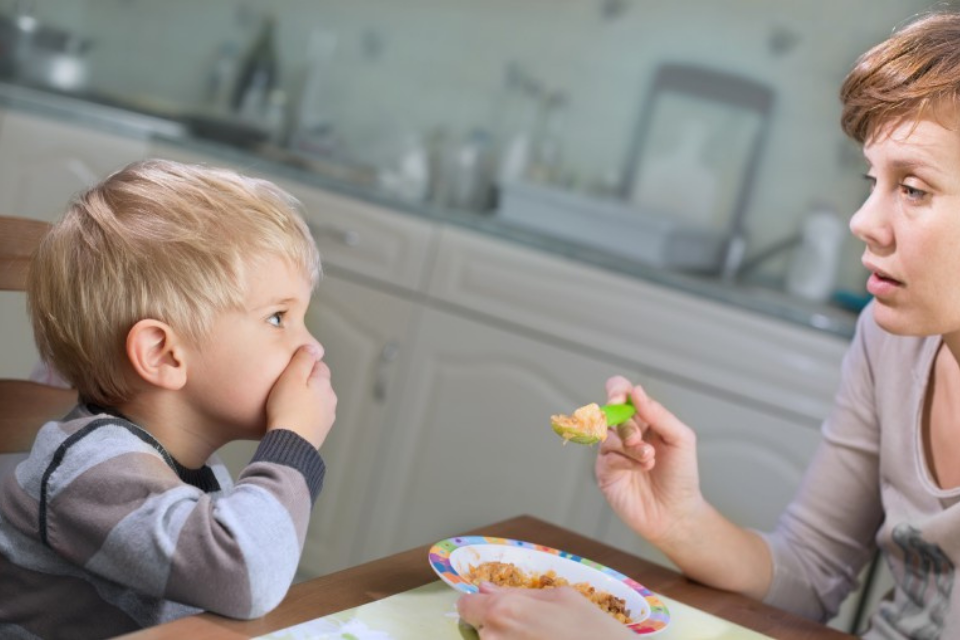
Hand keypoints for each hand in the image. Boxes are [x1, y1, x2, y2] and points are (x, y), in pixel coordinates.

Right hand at [265, 344, 336, 448]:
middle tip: (284, 389)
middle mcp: (330, 401)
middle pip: (317, 385)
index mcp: (324, 384)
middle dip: (304, 385)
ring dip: (304, 402)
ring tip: (284, 407)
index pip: (319, 366)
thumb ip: (302, 359)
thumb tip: (312, 347)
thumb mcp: (292, 377)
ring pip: (315, 403)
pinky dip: (302, 417)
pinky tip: (289, 421)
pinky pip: (310, 419)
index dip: (303, 366)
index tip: (289, 371)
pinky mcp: (319, 433)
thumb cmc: (287, 410)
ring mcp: (326, 418)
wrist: (290, 445)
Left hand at [456, 583, 633, 639]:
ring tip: (542, 639)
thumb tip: (486, 588)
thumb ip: (520, 592)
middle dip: (498, 625)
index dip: (479, 603)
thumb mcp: (561, 597)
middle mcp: (495, 638)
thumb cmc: (593, 630)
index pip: (466, 606)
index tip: (494, 606)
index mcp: (504, 610)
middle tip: (533, 627)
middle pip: (480, 628)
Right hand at [596, 376, 702, 545]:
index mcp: (641, 418)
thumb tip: (636, 391)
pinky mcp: (605, 472)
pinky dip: (626, 460)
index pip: (619, 392)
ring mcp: (612, 452)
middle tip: (639, 438)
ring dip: (630, 445)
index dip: (616, 390)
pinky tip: (642, 468)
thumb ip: (658, 413)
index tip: (621, 398)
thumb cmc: (681, 475)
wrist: (676, 512)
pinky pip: (606, 456)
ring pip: (607, 435)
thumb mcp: (680, 438)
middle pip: (609, 412)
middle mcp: (623, 432)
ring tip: (649, 458)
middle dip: (625, 424)